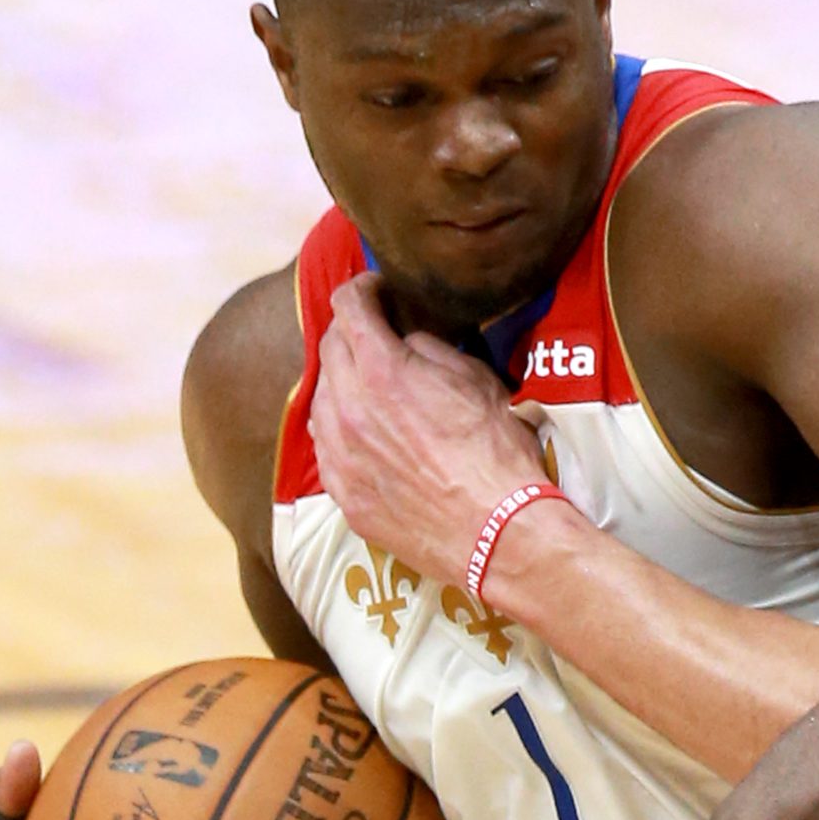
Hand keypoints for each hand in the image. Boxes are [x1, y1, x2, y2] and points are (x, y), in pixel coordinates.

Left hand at [312, 271, 550, 582]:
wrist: (497, 531)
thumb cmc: (497, 455)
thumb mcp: (478, 381)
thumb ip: (432, 352)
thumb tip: (409, 344)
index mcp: (383, 371)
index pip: (348, 307)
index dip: (361, 288)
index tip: (374, 288)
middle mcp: (348, 408)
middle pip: (328, 349)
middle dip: (350, 331)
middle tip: (374, 331)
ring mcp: (339, 454)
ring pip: (321, 399)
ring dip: (341, 382)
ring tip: (370, 385)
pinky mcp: (343, 493)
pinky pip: (326, 446)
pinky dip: (340, 428)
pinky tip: (367, 432)